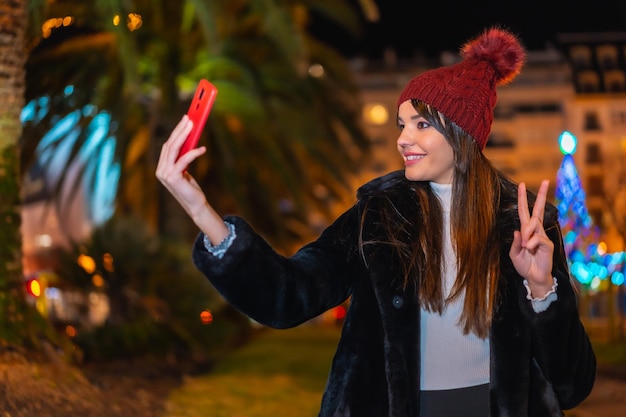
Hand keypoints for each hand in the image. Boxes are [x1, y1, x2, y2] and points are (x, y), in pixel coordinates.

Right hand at [156, 116, 230, 243]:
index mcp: (162, 167)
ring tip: (193, 126)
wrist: (195, 205)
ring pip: (174, 149)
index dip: (176, 132)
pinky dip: (193, 153)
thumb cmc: (191, 188)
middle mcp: (160, 169)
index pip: (168, 145)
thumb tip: (190, 139)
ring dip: (184, 135)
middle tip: (189, 118)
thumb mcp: (186, 170)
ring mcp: (164, 174)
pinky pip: (183, 160)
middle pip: (170, 144)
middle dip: (180, 130)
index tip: (185, 120)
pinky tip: (202, 149)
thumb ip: (183, 157)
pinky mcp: (172, 178)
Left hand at [509, 180, 554, 297]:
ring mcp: (543, 237)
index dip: (522, 199)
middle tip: (545, 181)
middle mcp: (536, 231)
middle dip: (542, 195)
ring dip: (528, 233)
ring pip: (534, 225)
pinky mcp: (548, 244)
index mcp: (526, 231)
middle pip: (538, 210)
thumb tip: (518, 230)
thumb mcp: (514, 254)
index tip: (522, 184)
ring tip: (526, 247)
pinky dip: (532, 243)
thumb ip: (516, 243)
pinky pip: (538, 238)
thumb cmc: (524, 265)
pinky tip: (530, 249)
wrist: (534, 278)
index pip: (525, 212)